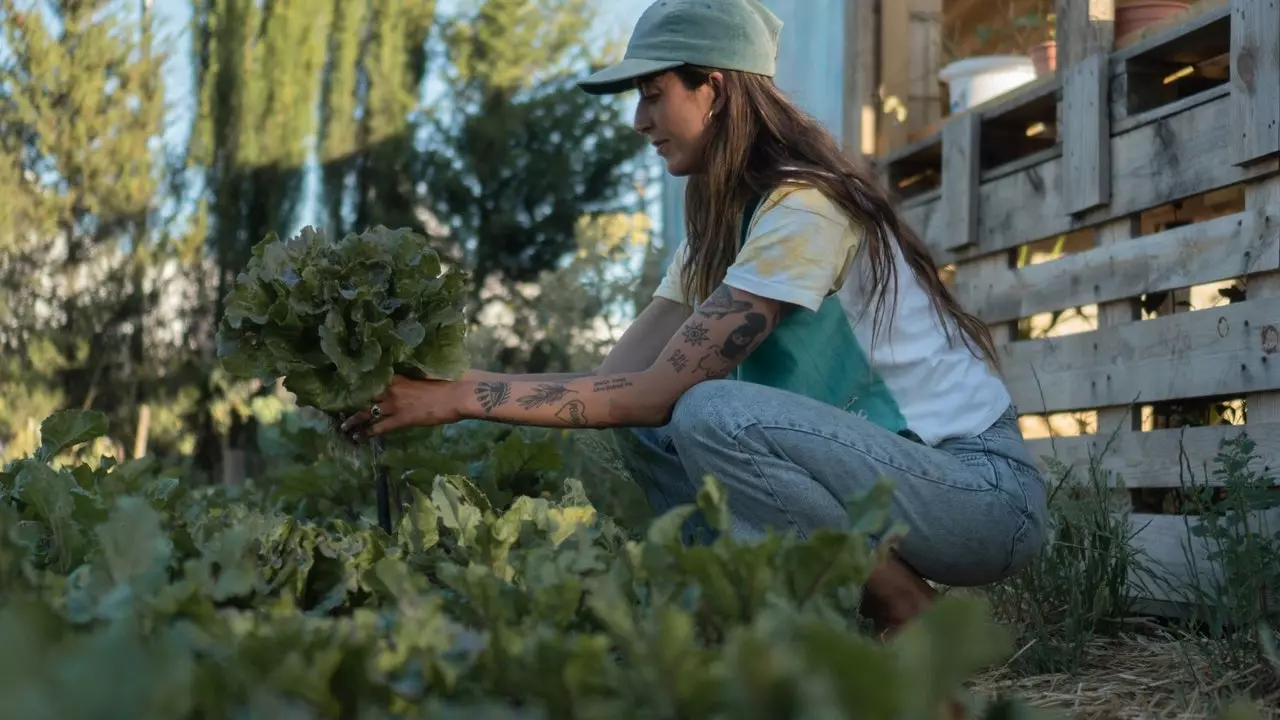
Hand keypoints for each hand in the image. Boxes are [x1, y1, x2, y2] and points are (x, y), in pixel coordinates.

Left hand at [340, 375, 463, 439]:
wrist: (459, 393)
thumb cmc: (451, 380)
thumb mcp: (429, 372)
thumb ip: (415, 375)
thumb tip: (413, 375)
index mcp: (400, 375)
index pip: (374, 378)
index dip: (361, 383)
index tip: (351, 385)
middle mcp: (393, 388)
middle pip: (366, 395)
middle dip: (352, 401)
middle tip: (340, 407)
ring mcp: (396, 404)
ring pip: (367, 411)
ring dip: (354, 419)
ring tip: (344, 426)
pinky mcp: (402, 419)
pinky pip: (380, 427)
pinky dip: (368, 432)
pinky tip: (358, 437)